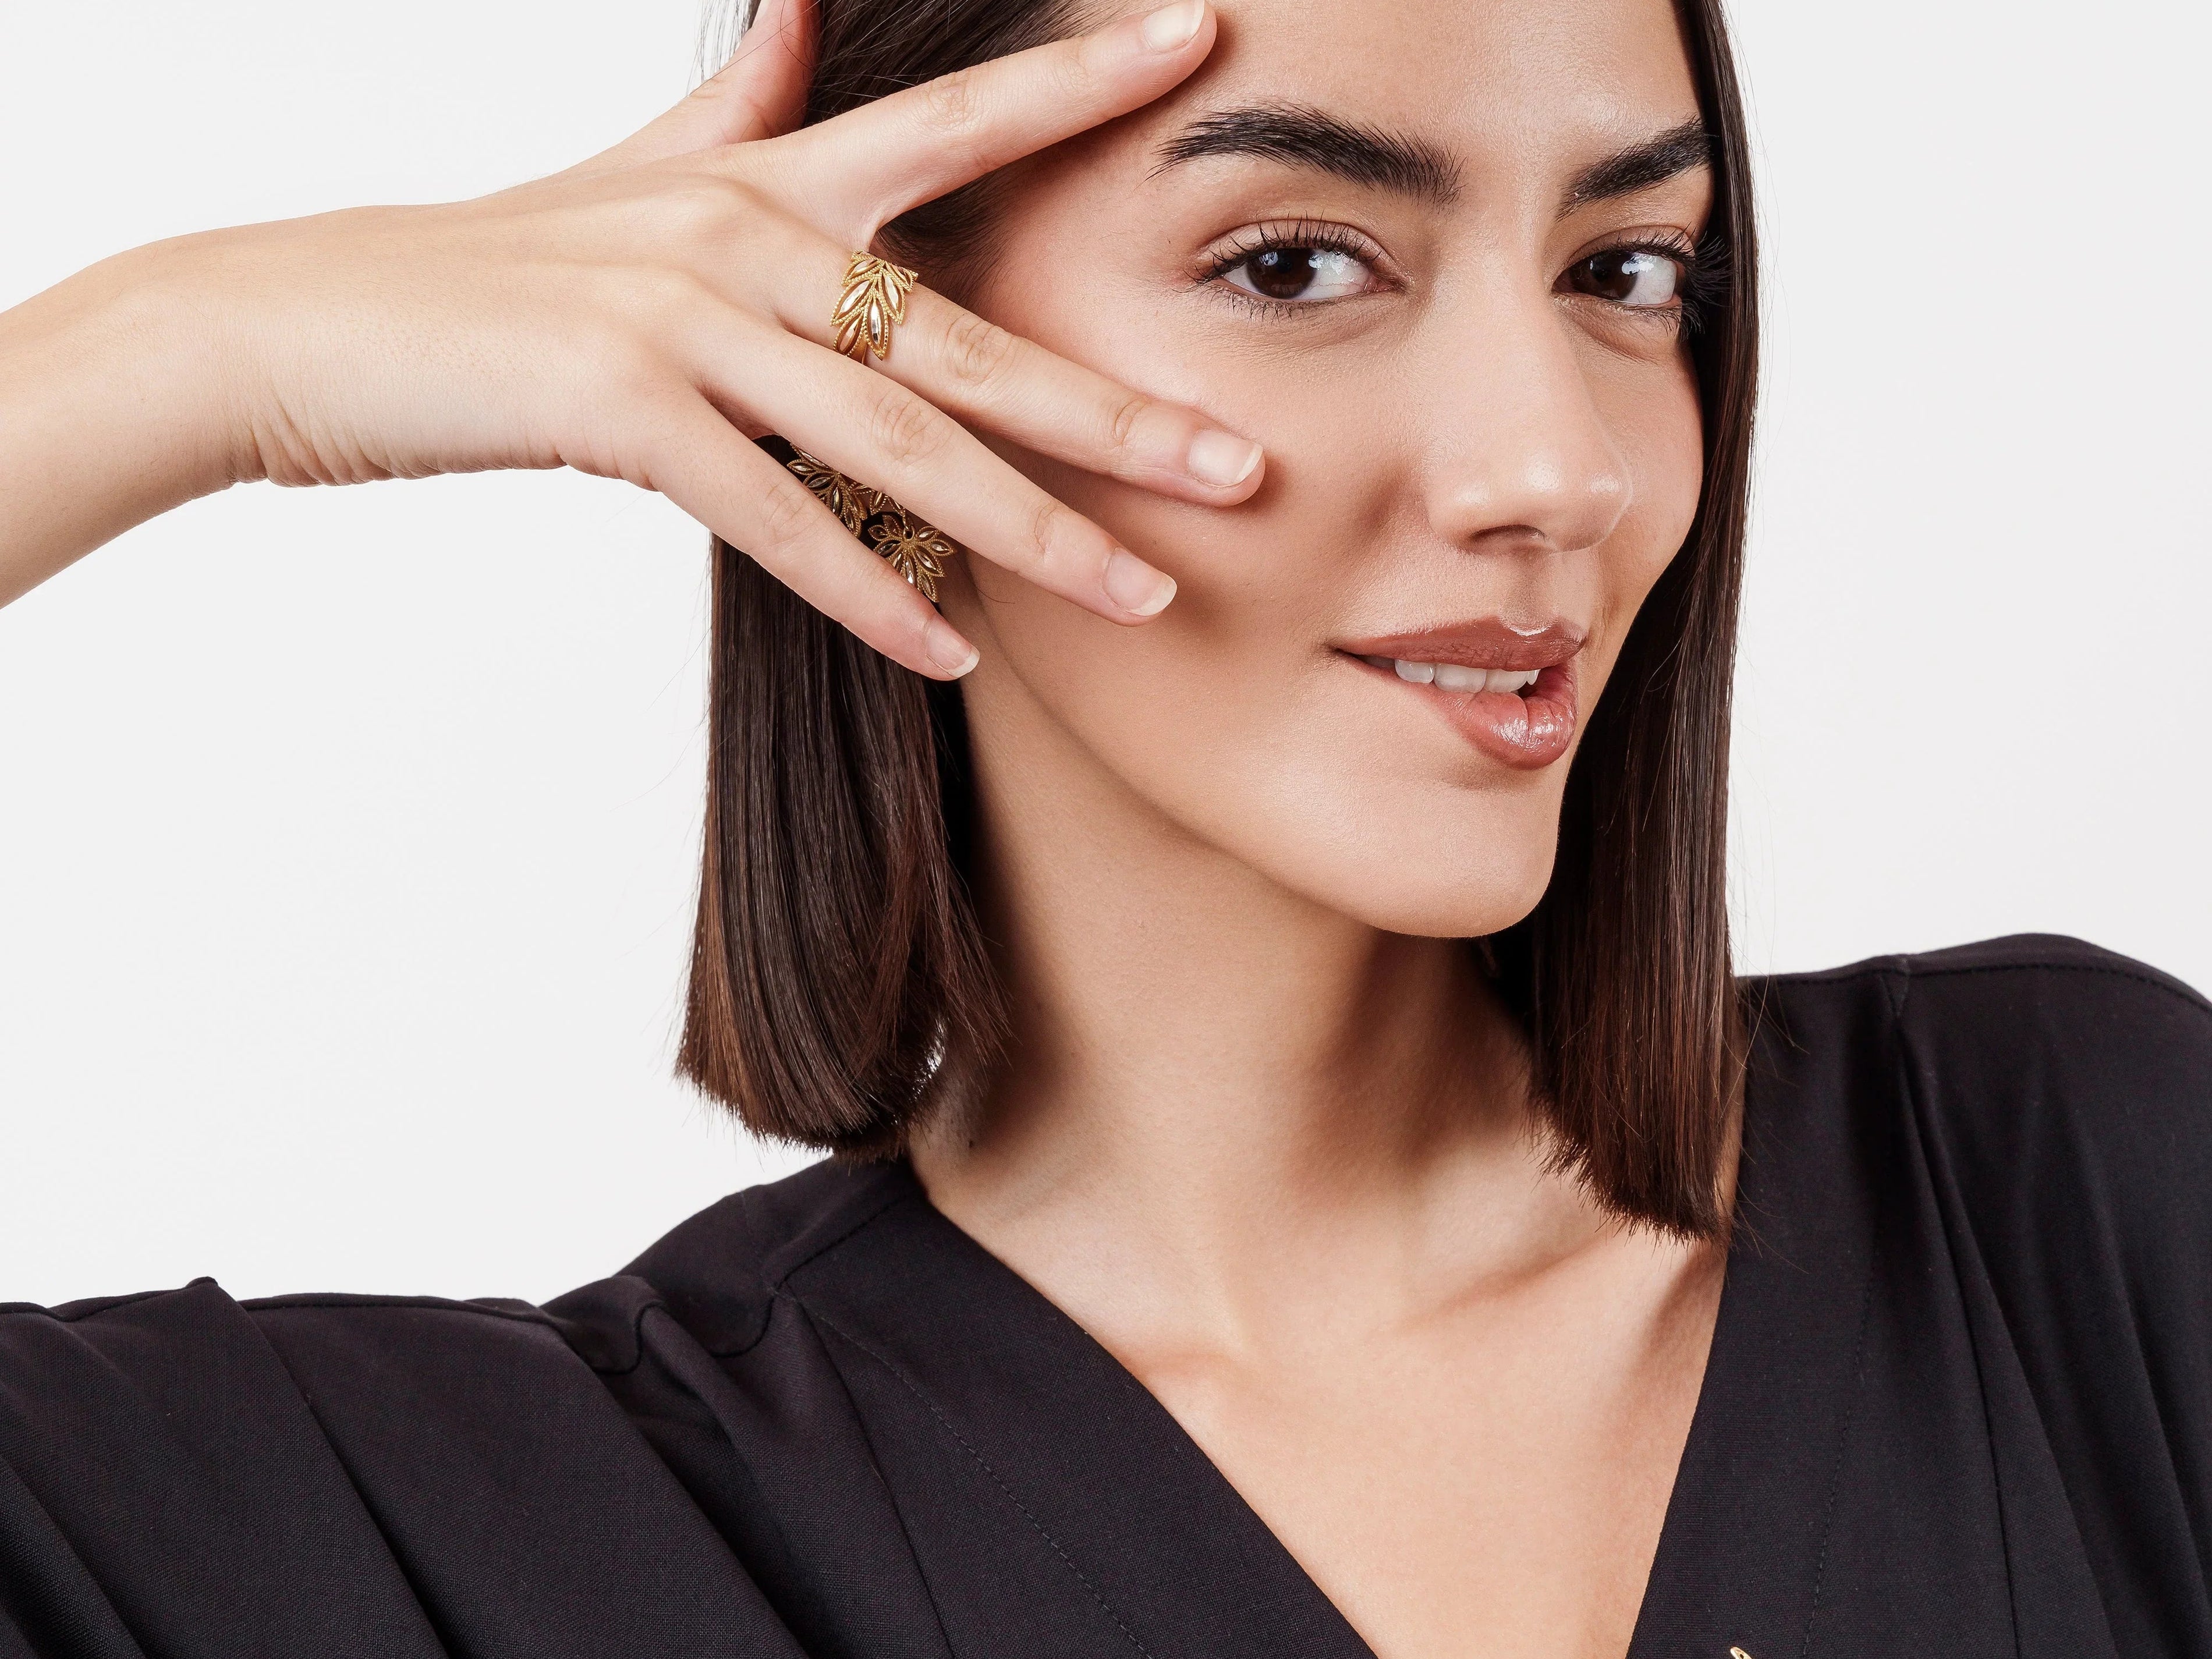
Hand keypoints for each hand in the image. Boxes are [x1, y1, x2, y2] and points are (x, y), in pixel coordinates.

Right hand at [0, 0, 1261, 676]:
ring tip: (1144, 597)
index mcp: (759, 176)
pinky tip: (957, 655)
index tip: (1203, 40)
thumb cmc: (483, 269)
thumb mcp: (626, 169)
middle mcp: (740, 235)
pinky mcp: (620, 409)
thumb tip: (799, 5)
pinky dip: (870, 591)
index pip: (952, 123)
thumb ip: (734, 100)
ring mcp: (682, 320)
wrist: (297, 324)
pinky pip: (778, 517)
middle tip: (1245, 468)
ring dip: (1029, 531)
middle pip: (968, 336)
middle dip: (1115, 410)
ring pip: (897, 442)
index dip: (1078, 81)